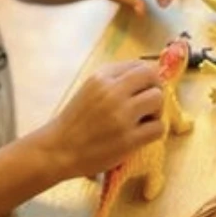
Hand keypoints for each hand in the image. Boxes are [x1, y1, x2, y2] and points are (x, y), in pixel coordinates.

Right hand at [45, 58, 164, 180]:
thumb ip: (113, 81)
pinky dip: (153, 131)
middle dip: (155, 89)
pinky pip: (158, 127)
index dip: (146, 77)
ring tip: (143, 120)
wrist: (57, 151)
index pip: (139, 65)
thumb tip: (147, 77)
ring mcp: (121, 116)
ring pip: (158, 99)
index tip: (143, 89)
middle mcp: (112, 92)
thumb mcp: (88, 90)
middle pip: (152, 77)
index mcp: (100, 78)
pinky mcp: (128, 139)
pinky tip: (140, 135)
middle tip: (147, 104)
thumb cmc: (73, 122)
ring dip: (156, 110)